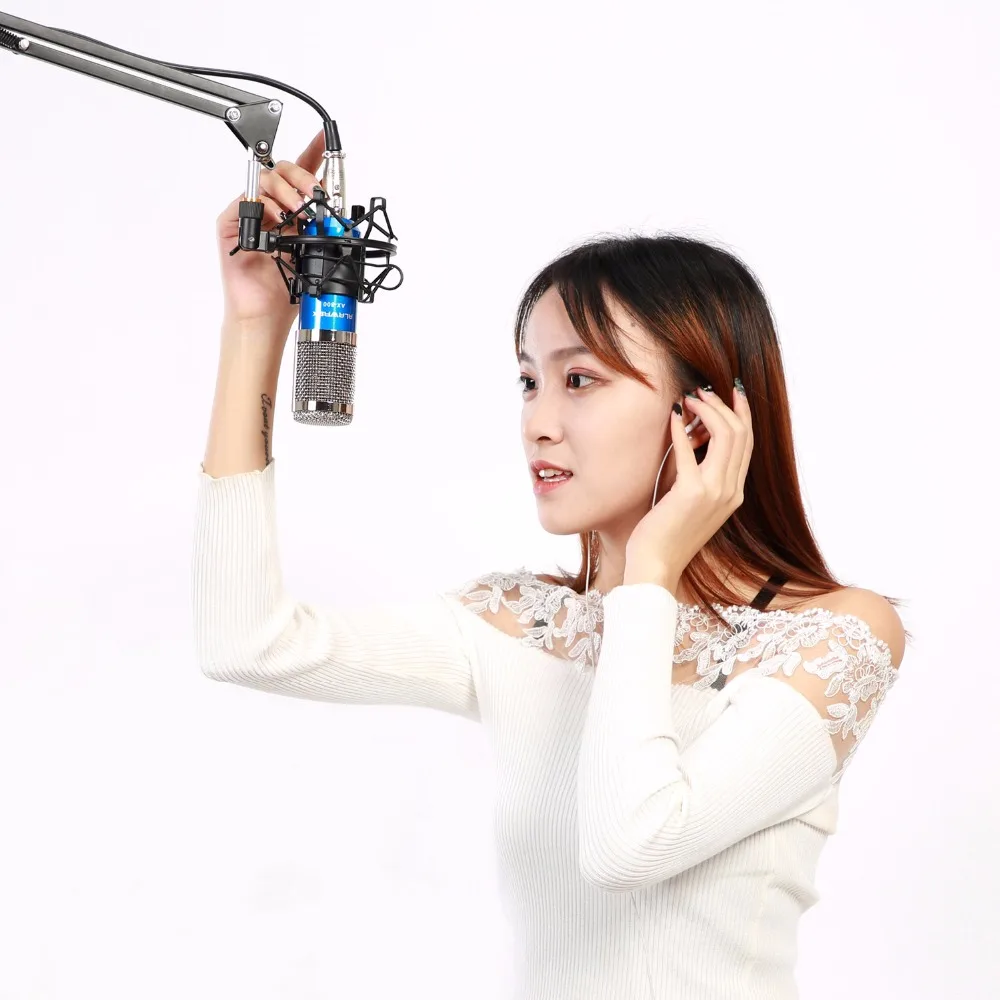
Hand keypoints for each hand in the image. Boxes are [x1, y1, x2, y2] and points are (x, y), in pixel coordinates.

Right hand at [215, 128, 327, 337]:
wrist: (267, 313)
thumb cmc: (288, 285)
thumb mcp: (315, 250)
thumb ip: (322, 225)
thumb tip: (336, 209)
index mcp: (291, 210)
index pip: (302, 172)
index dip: (314, 151)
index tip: (326, 138)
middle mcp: (270, 207)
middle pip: (282, 169)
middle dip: (302, 177)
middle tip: (314, 195)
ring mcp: (250, 213)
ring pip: (265, 180)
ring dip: (287, 192)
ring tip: (299, 213)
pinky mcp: (231, 223)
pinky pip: (246, 201)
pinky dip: (264, 207)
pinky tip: (277, 221)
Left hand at [624, 382, 753, 589]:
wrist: (656, 565)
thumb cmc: (667, 534)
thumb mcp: (693, 502)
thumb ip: (700, 475)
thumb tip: (694, 437)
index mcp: (735, 494)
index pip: (748, 444)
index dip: (743, 414)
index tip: (733, 392)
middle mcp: (731, 491)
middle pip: (742, 434)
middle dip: (724, 405)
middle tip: (703, 389)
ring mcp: (715, 493)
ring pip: (726, 436)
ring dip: (707, 410)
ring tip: (689, 396)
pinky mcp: (691, 493)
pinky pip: (689, 451)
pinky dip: (681, 429)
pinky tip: (671, 416)